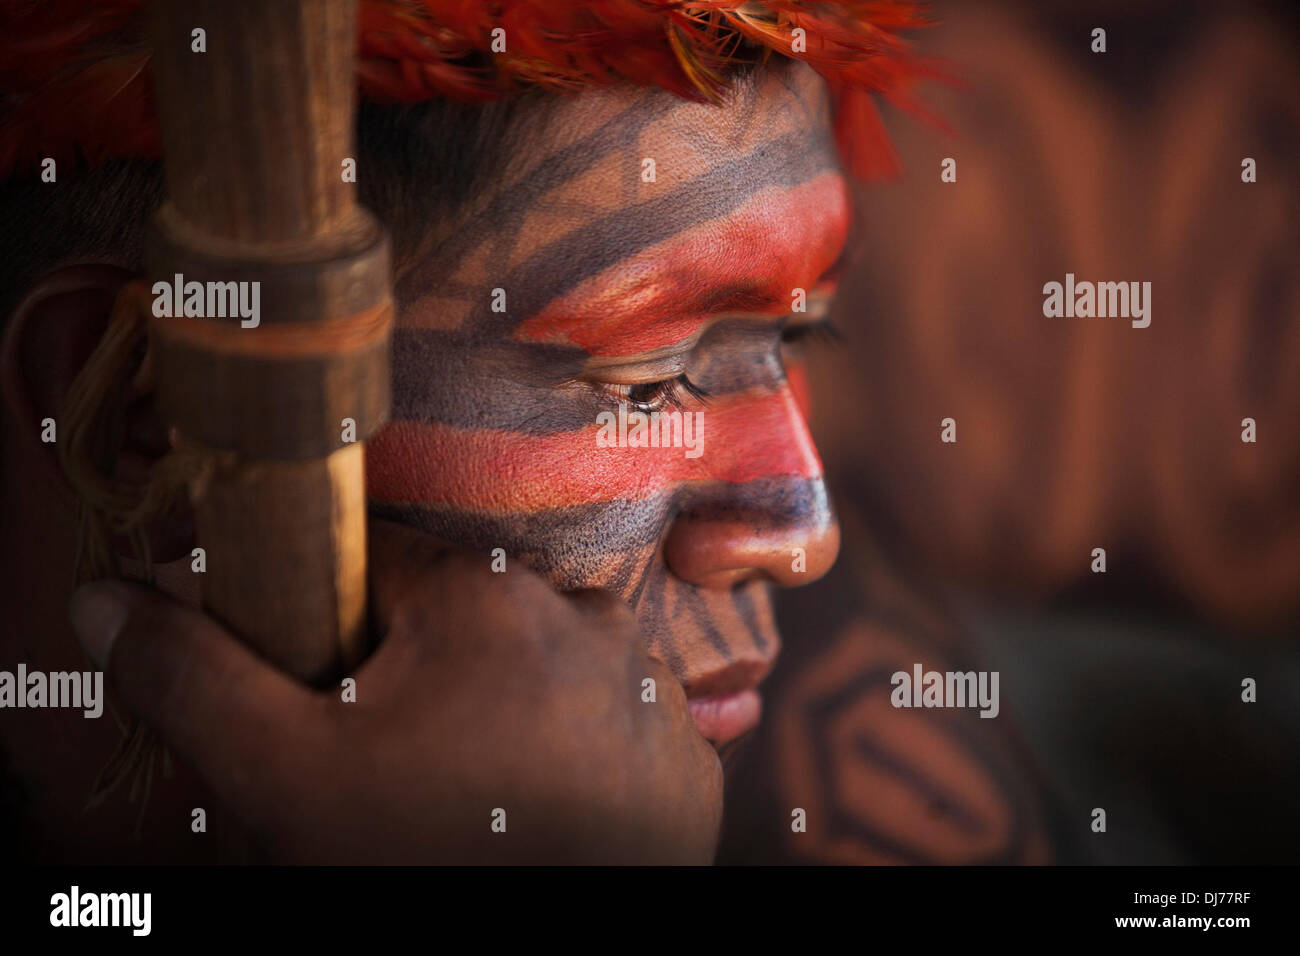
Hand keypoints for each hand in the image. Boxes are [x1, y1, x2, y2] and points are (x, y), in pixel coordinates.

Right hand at [68, 519, 722, 862]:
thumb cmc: (426, 868)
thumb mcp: (286, 779)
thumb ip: (196, 676)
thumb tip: (106, 598)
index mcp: (486, 597)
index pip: (374, 565)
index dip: (328, 623)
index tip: (318, 688)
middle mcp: (587, 619)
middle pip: (461, 624)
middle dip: (414, 677)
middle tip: (390, 768)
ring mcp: (650, 688)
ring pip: (537, 674)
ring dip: (498, 714)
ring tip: (465, 796)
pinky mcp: (684, 756)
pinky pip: (607, 729)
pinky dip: (568, 757)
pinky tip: (535, 811)